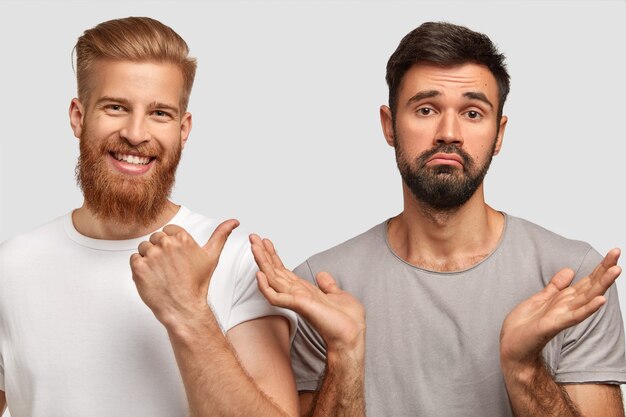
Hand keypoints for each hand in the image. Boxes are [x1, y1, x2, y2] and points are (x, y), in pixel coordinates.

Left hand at [130, 220, 238, 326]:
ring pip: (143, 248)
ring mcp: (152, 255)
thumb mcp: (212, 256)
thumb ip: (221, 235)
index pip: (168, 230)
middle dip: (160, 251)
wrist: (184, 307)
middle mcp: (166, 243)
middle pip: (155, 238)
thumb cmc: (197, 283)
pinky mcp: (139, 267)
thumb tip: (234, 221)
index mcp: (182, 237)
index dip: (171, 244)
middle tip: (170, 268)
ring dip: (149, 259)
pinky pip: (134, 259)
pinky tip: (152, 277)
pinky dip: (140, 268)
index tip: (176, 258)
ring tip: (161, 273)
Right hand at [249, 234, 364, 353]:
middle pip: (274, 271)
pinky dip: (266, 287)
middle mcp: (296, 294)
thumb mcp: (338, 295)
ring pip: (272, 279)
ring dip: (262, 262)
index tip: (265, 242)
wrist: (352, 335)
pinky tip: (259, 274)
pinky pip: (276, 297)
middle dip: (263, 254)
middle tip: (252, 237)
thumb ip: (327, 285)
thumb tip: (322, 275)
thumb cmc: (346, 321)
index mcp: (304, 290)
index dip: (273, 256)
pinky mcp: (298, 306)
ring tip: (253, 246)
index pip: (283, 271)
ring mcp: (295, 300)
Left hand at [500, 248, 621, 366]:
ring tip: (616, 270)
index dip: (600, 266)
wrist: (512, 347)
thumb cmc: (525, 325)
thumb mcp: (539, 299)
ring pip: (587, 298)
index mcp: (565, 299)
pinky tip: (600, 300)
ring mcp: (563, 315)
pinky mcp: (553, 325)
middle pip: (591, 285)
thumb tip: (570, 270)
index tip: (614, 251)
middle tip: (618, 252)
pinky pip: (574, 316)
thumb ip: (556, 287)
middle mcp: (568, 306)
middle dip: (605, 269)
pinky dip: (588, 308)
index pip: (587, 280)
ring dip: (602, 284)